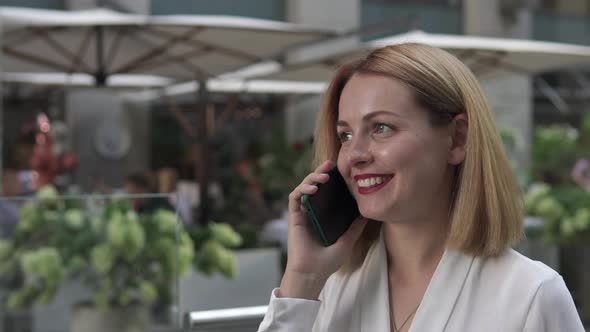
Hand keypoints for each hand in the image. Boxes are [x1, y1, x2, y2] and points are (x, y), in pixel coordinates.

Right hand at [279, 160, 367, 299]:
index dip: (331, 179)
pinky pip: (295, 198)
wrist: (313, 274)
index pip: (326, 192)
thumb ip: (355, 227)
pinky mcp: (294, 217)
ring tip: (324, 176)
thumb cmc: (328, 261)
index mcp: (323, 215)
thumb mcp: (347, 241)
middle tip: (331, 164)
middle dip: (321, 172)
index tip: (341, 170)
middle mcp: (312, 212)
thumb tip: (368, 214)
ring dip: (311, 178)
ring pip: (303, 188)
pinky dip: (302, 190)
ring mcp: (302, 214)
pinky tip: (313, 189)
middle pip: (314, 185)